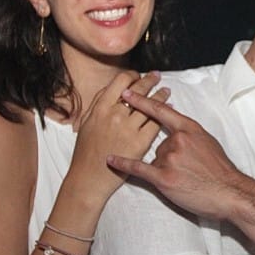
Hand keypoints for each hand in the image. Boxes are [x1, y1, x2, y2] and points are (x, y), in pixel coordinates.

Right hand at [66, 71, 168, 199]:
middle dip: (149, 80)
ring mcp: (128, 128)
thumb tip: (112, 91)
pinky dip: (164, 114)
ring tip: (166, 90)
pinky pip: (155, 123)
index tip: (137, 76)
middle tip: (157, 76)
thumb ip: (98, 105)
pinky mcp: (140, 142)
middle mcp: (115, 115)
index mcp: (100, 108)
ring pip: (150, 105)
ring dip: (160, 95)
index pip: (120, 81)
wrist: (90, 179)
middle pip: (138, 90)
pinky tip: (169, 108)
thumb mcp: (85, 123)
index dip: (132, 76)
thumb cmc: (85, 153)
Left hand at [106, 89, 253, 220]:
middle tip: (186, 168)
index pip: (161, 111)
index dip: (141, 101)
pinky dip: (123, 164)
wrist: (229, 192)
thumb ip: (189, 134)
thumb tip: (176, 132)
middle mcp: (178, 140)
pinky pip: (138, 168)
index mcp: (189, 128)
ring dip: (164, 169)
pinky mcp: (164, 177)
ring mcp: (170, 158)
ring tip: (184, 179)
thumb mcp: (208, 142)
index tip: (126, 92)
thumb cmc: (220, 170)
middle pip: (157, 142)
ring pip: (154, 159)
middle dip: (167, 156)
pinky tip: (110, 160)